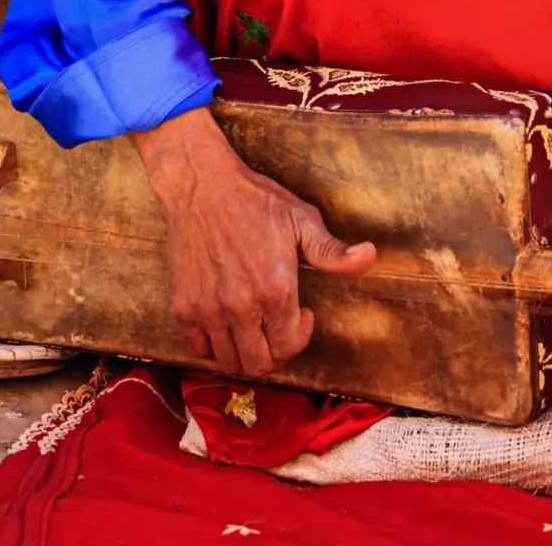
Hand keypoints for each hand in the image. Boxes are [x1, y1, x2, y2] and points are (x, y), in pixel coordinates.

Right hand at [132, 108, 374, 377]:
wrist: (203, 186)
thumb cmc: (255, 201)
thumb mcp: (302, 220)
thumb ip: (332, 252)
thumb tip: (368, 257)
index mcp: (275, 289)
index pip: (289, 348)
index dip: (300, 338)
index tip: (301, 315)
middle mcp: (241, 306)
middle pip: (259, 365)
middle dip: (275, 355)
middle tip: (278, 329)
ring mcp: (208, 309)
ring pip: (228, 362)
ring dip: (245, 352)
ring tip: (253, 326)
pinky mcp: (183, 306)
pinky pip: (198, 347)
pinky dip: (213, 344)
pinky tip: (226, 321)